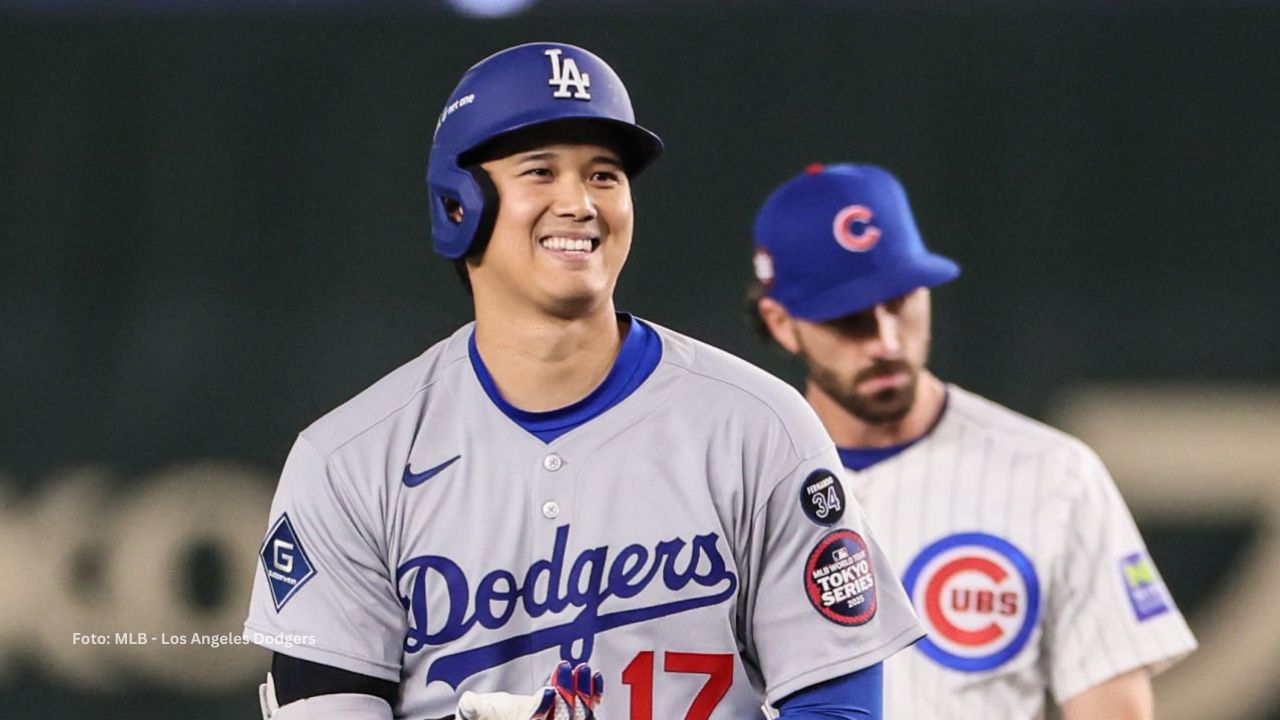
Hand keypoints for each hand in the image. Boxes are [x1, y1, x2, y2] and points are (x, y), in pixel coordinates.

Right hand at [457, 661, 603, 719]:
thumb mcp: (477, 712)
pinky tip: (594, 678)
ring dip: (581, 693)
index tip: (548, 693)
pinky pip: (586, 711)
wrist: (499, 717)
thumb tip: (468, 702)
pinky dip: (592, 695)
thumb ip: (475, 708)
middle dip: (566, 697)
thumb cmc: (486, 716)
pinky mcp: (570, 717)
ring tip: (581, 670)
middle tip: (566, 670)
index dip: (541, 711)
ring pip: (577, 716)